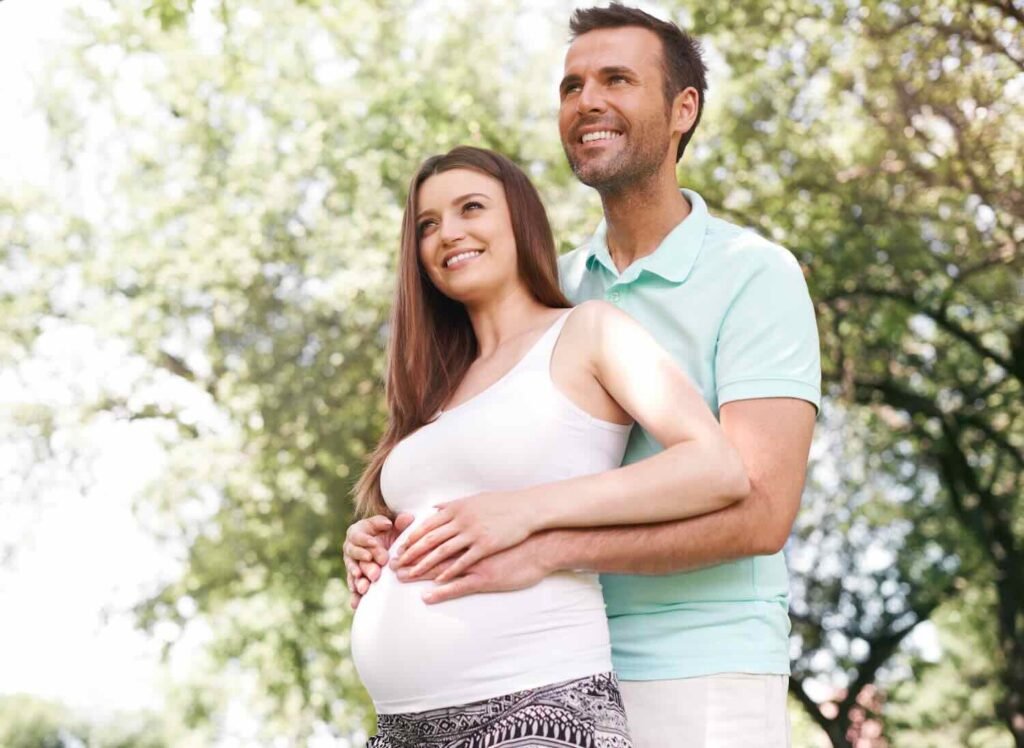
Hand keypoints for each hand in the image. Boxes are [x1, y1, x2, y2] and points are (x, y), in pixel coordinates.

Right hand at [343, 513, 412, 608]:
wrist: (388, 546)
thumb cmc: (391, 532)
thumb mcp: (395, 526)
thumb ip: (400, 522)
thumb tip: (407, 518)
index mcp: (358, 532)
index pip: (358, 536)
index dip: (364, 540)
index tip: (372, 544)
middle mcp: (351, 548)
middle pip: (356, 556)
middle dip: (366, 565)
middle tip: (376, 573)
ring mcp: (352, 564)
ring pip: (353, 572)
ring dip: (358, 581)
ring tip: (364, 588)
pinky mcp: (355, 578)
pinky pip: (353, 587)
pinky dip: (355, 595)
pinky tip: (357, 603)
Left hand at [392, 491, 538, 582]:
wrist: (528, 509)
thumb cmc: (503, 505)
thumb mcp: (475, 500)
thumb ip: (453, 505)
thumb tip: (435, 507)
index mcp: (457, 509)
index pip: (428, 525)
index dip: (412, 539)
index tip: (399, 550)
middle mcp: (461, 520)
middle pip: (430, 540)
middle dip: (411, 554)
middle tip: (396, 566)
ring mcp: (473, 533)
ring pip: (442, 552)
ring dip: (423, 565)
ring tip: (409, 576)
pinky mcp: (486, 546)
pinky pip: (463, 562)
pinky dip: (449, 572)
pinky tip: (437, 582)